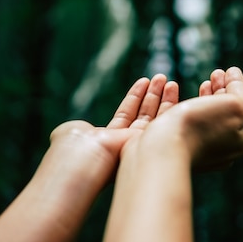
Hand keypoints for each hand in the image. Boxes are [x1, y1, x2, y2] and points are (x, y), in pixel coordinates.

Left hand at [46, 74, 178, 191]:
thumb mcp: (73, 132)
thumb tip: (84, 128)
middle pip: (143, 115)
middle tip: (161, 78)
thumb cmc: (72, 151)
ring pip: (154, 117)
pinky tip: (170, 88)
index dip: (135, 98)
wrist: (83, 164)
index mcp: (108, 142)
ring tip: (165, 78)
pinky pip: (161, 121)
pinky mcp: (150, 143)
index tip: (143, 81)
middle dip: (152, 96)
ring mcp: (139, 144)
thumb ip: (83, 128)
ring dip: (161, 97)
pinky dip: (168, 104)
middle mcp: (125, 144)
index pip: (125, 115)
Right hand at [100, 67, 242, 241]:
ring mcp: (198, 150)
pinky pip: (185, 122)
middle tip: (216, 73)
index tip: (230, 69)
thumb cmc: (200, 125)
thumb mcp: (236, 108)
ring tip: (203, 82)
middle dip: (222, 91)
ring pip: (205, 118)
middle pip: (225, 114)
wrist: (160, 150)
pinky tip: (177, 96)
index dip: (237, 86)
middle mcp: (222, 149)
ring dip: (206, 97)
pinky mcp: (175, 148)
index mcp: (240, 140)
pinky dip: (186, 106)